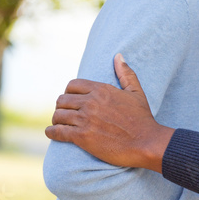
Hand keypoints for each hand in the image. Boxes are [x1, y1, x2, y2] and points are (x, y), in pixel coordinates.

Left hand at [45, 54, 174, 170]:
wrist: (146, 142)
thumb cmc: (142, 118)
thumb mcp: (136, 92)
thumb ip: (126, 73)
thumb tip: (118, 56)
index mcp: (101, 90)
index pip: (73, 85)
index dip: (69, 93)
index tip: (71, 100)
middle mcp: (90, 102)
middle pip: (62, 100)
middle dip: (62, 107)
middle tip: (64, 113)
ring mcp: (85, 120)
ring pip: (58, 115)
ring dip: (57, 120)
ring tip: (59, 124)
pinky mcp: (82, 137)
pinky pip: (58, 132)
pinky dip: (52, 132)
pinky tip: (52, 133)